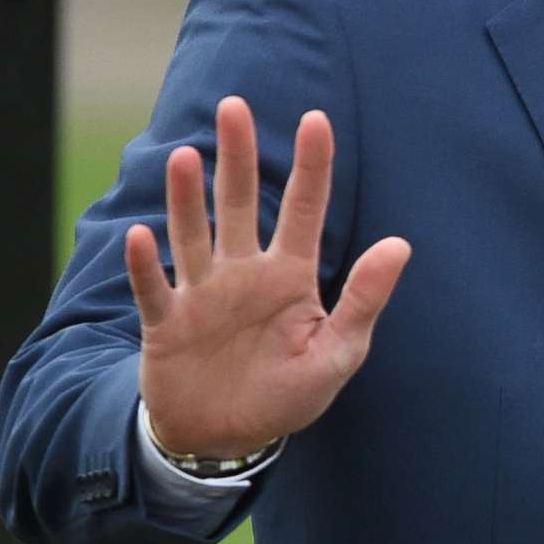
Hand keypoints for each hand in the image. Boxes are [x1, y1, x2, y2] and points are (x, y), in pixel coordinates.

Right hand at [128, 96, 410, 457]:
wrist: (227, 437)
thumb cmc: (287, 393)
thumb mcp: (338, 354)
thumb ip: (364, 300)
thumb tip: (400, 244)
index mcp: (291, 276)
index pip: (304, 210)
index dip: (311, 166)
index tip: (317, 119)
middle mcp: (244, 273)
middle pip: (239, 203)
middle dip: (238, 156)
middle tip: (235, 106)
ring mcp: (202, 294)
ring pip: (194, 235)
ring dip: (187, 199)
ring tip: (187, 157)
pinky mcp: (167, 324)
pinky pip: (155, 288)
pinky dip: (147, 265)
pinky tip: (143, 235)